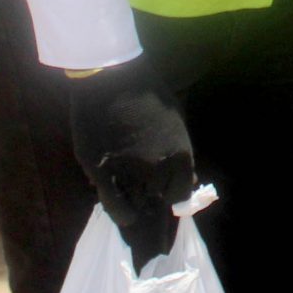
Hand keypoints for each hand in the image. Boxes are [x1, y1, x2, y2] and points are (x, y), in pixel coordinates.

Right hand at [65, 57, 194, 268]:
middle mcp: (159, 168)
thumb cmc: (148, 96)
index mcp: (180, 156)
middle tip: (148, 207)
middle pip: (158, 201)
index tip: (167, 203)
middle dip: (154, 203)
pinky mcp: (103, 170)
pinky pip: (114, 203)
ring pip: (137, 203)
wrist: (113, 77)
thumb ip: (181, 156)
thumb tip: (189, 183)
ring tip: (137, 213)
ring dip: (137, 207)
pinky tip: (125, 216)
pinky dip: (121, 212)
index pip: (180, 195)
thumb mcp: (177, 123)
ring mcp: (130, 171)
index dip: (173, 200)